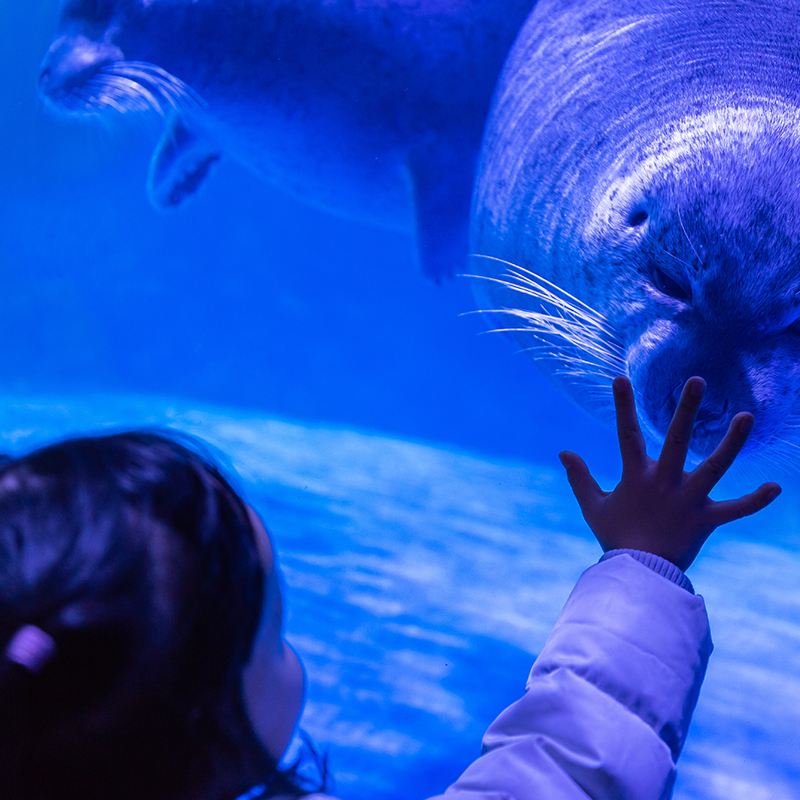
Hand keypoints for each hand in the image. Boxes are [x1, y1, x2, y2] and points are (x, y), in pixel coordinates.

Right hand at [558, 376, 781, 570]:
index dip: (623, 406)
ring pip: (715, 466)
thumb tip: (563, 452)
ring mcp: (689, 500)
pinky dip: (755, 500)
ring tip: (747, 416)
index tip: (621, 379)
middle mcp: (665, 482)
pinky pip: (736, 509)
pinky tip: (776, 486)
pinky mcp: (706, 519)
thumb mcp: (593, 507)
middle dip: (687, 409)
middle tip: (698, 381)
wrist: (638, 573)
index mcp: (636, 477)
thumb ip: (579, 478)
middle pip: (677, 440)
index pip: (627, 434)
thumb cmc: (615, 537)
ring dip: (732, 442)